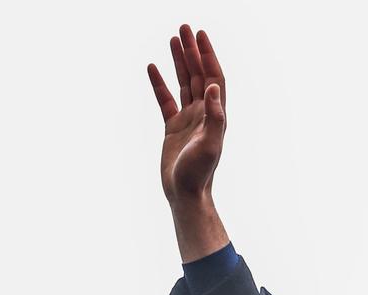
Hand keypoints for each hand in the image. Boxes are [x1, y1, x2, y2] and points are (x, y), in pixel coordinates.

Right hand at [147, 25, 231, 259]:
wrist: (185, 194)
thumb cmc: (200, 173)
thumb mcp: (210, 144)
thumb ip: (214, 116)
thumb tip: (213, 86)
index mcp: (215, 114)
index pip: (213, 77)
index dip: (208, 55)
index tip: (200, 35)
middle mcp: (204, 113)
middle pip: (198, 74)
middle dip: (192, 51)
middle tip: (184, 27)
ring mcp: (188, 119)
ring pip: (183, 83)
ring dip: (179, 61)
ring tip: (173, 39)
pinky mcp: (173, 128)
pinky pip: (166, 100)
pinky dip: (159, 83)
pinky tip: (152, 67)